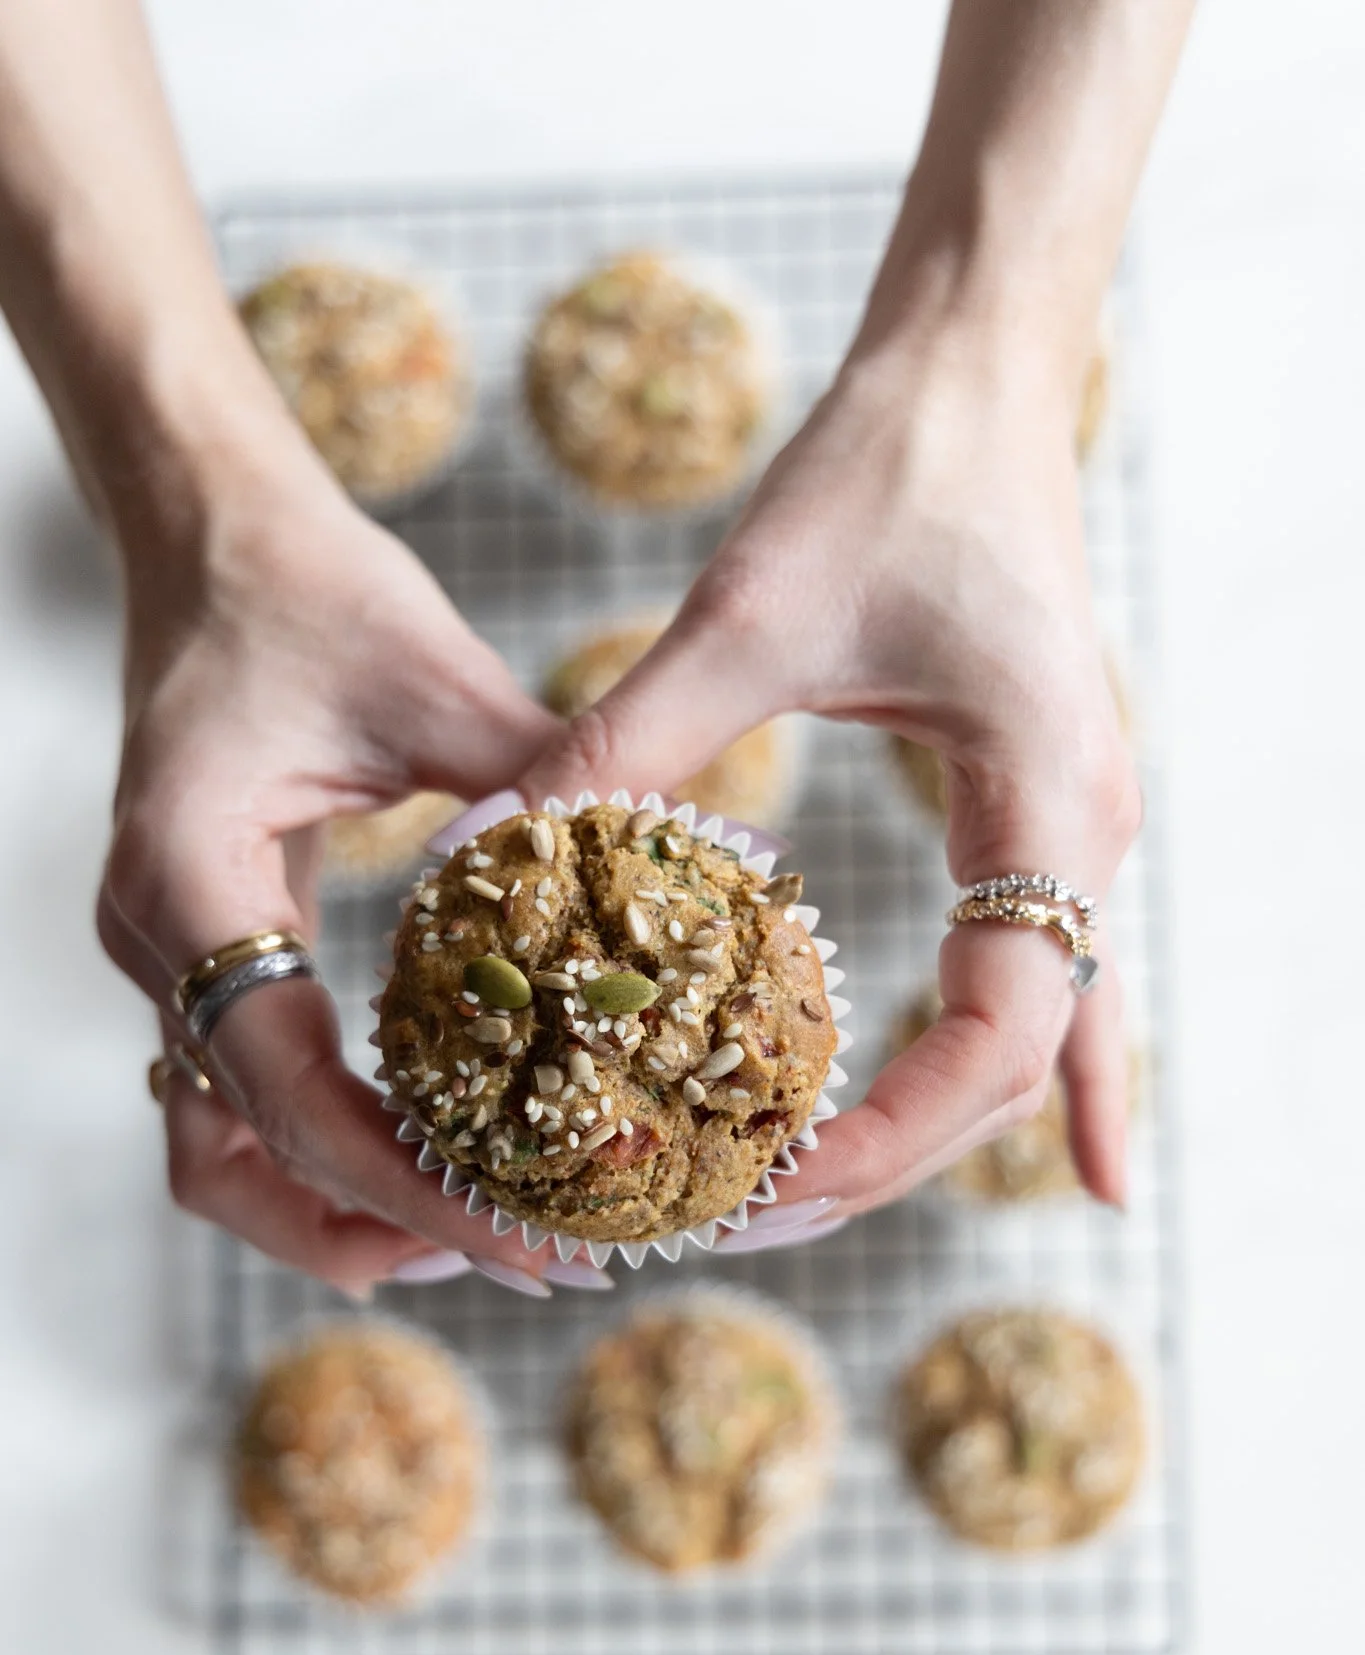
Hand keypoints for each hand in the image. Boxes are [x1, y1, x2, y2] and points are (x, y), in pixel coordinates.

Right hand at [99, 441, 579, 1294]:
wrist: (207, 534)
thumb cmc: (306, 586)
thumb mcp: (434, 677)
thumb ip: (541, 782)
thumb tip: (696, 856)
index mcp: (190, 879)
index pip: (289, 1089)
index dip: (407, 1183)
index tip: (525, 1235)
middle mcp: (158, 938)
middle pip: (226, 1159)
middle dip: (366, 1228)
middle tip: (514, 1257)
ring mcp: (169, 952)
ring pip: (216, 1147)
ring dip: (334, 1208)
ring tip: (480, 1232)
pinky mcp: (206, 946)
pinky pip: (243, 1088)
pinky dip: (327, 1143)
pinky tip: (439, 1148)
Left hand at [522, 337, 1140, 1223]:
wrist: (974, 374)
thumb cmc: (889, 473)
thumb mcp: (748, 618)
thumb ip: (626, 746)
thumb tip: (485, 855)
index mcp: (1048, 805)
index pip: (997, 1039)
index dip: (886, 1135)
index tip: (763, 1183)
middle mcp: (1087, 841)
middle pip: (1011, 1069)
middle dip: (885, 1159)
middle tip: (744, 1220)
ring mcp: (1072, 834)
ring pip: (1026, 1040)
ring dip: (925, 1128)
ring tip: (806, 1202)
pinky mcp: (1034, 817)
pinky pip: (1048, 977)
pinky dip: (1042, 1076)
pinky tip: (1077, 1165)